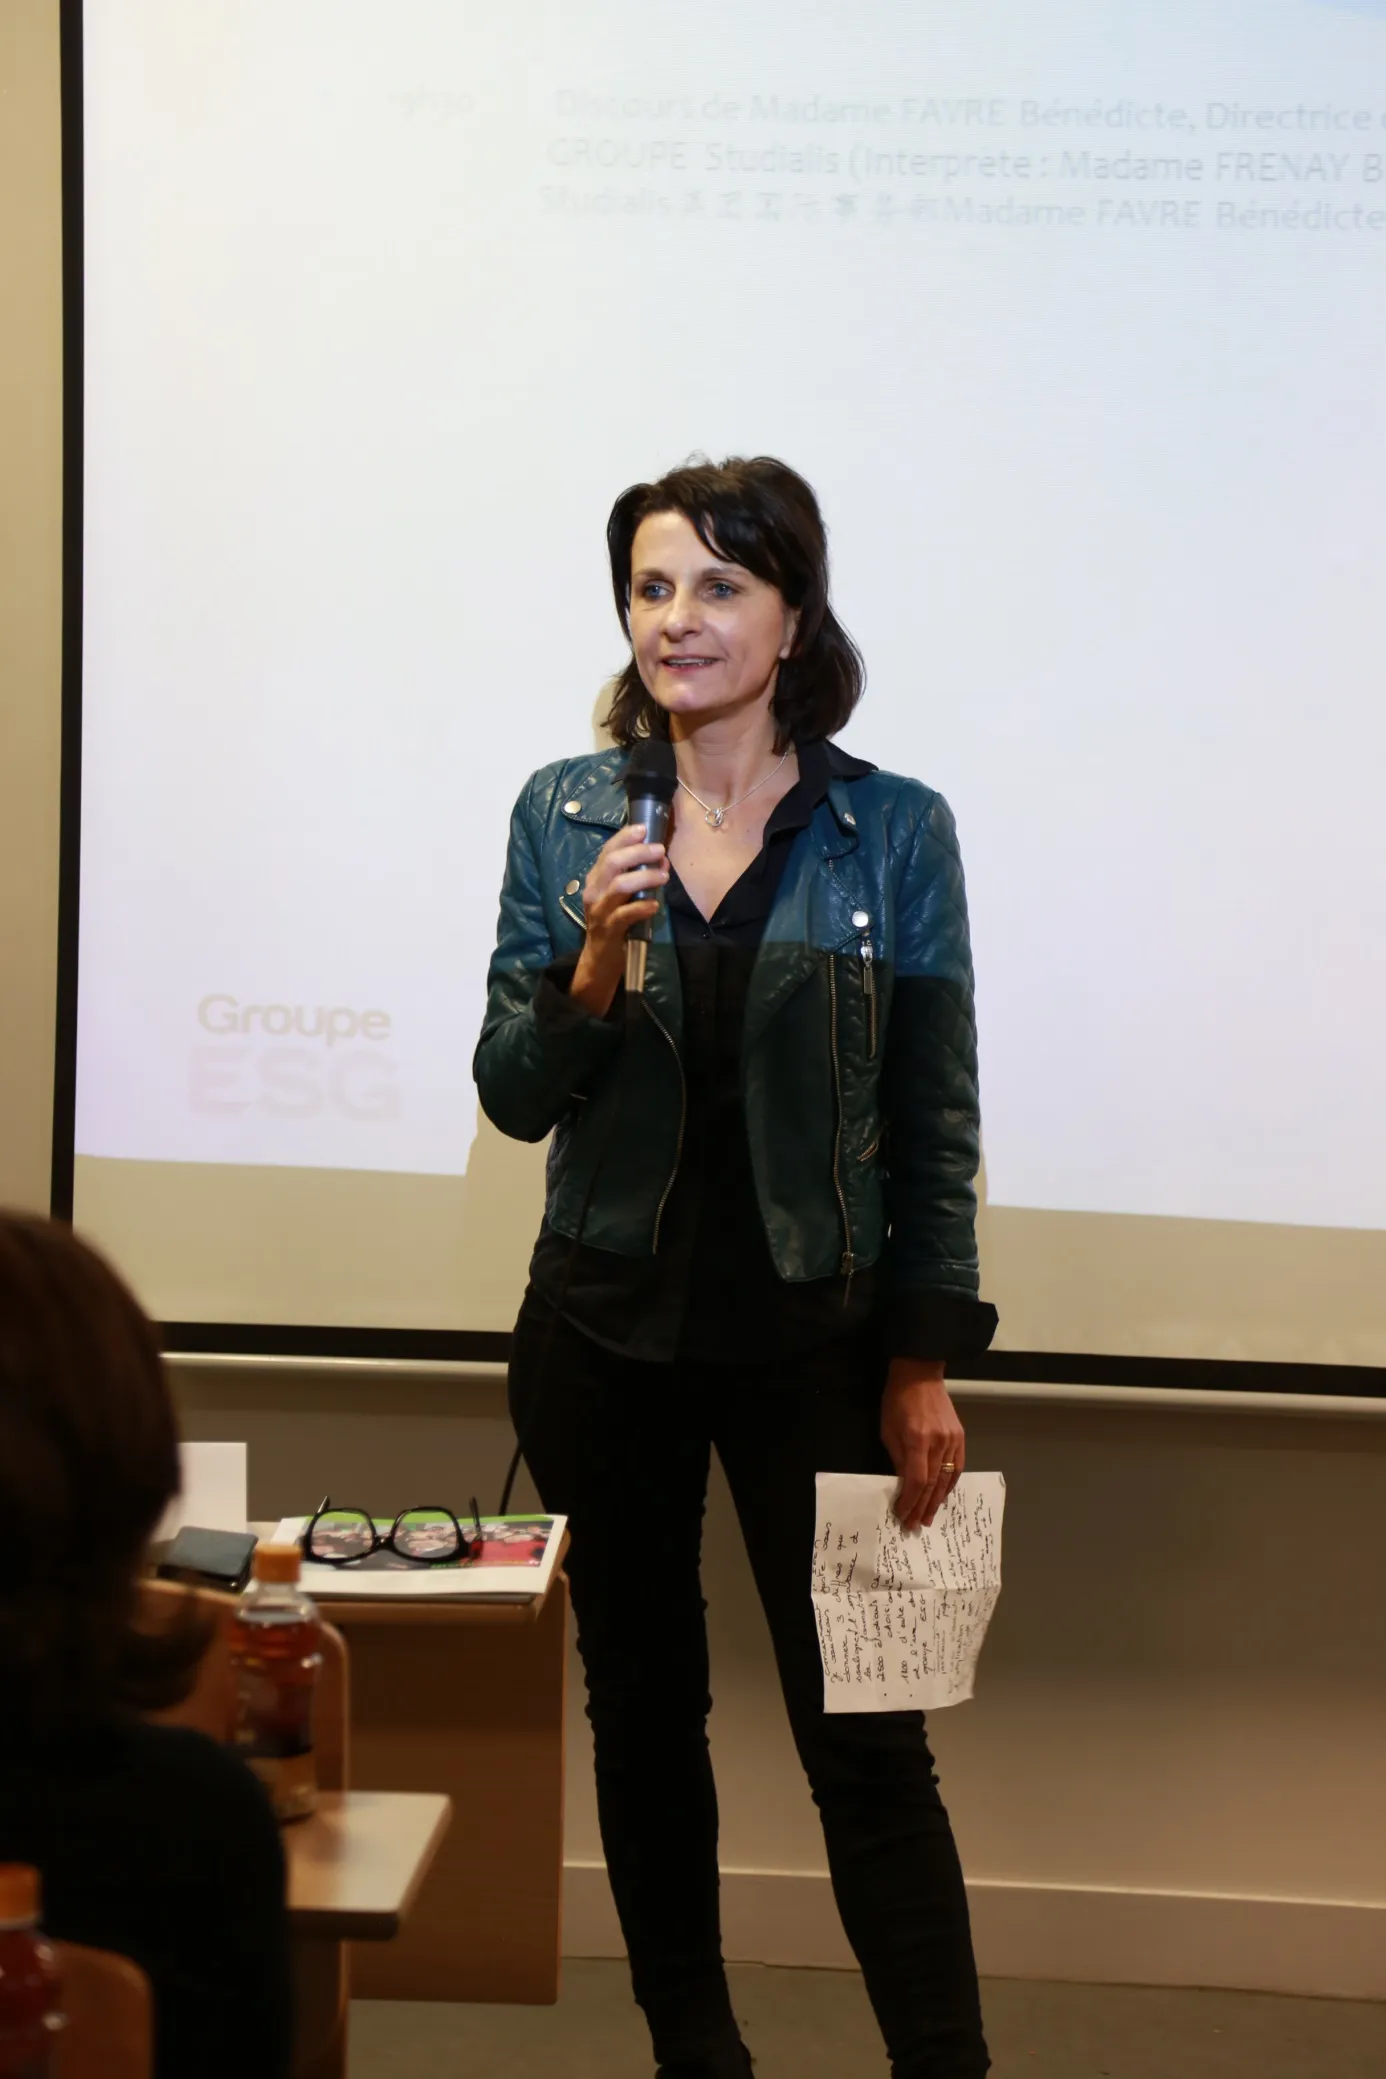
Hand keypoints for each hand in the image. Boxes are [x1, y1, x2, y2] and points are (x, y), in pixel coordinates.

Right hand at [569, 824, 669, 1016]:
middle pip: (612, 863)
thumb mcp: (618, 895)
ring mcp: (599, 909)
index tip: (644, 828)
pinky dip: (642, 907)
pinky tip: (654, 905)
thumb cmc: (613, 921)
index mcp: (595, 878)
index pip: (607, 850)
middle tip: (660, 850)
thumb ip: (633, 876)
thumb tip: (660, 857)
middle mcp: (593, 890)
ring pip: (619, 886)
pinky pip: (625, 914)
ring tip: (663, 875)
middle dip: (638, 853)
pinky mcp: (608, 928)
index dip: (625, 837)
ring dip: (644, 877)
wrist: (599, 957)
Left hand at [881, 1359, 964, 1532]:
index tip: (902, 1515)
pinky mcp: (960, 1436)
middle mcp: (938, 1442)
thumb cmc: (897, 1401)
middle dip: (923, 1507)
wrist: (920, 1374)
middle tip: (916, 1525)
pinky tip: (943, 1495)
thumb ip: (898, 1459)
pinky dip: (950, 1484)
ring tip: (930, 1517)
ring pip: (947, 1479)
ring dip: (937, 1501)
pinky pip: (957, 1467)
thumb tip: (904, 1485)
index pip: (917, 1481)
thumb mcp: (888, 1431)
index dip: (910, 1501)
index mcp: (918, 1440)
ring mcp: (953, 1439)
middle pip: (933, 1484)